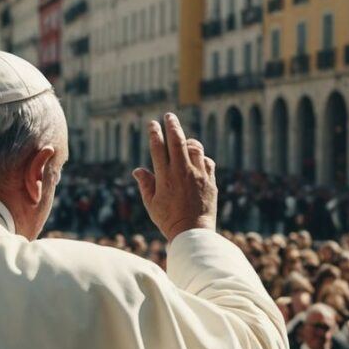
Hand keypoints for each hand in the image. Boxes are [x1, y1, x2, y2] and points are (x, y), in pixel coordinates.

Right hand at [132, 113, 217, 241]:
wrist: (193, 232)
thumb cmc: (168, 220)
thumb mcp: (151, 204)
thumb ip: (145, 184)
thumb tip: (138, 170)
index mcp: (165, 177)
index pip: (158, 148)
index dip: (155, 133)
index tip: (152, 124)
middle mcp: (182, 172)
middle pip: (177, 141)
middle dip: (172, 125)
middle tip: (169, 116)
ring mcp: (198, 175)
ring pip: (195, 148)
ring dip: (188, 141)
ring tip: (184, 140)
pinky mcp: (210, 181)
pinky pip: (207, 161)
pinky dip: (201, 158)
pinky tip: (196, 160)